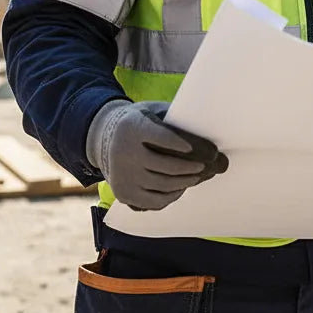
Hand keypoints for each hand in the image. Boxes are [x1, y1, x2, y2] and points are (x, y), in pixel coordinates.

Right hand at [86, 100, 227, 210]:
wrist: (104, 138)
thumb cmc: (140, 122)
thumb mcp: (151, 111)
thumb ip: (172, 118)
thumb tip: (208, 127)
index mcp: (132, 127)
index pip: (157, 136)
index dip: (175, 142)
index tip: (191, 147)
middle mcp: (124, 153)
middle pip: (163, 165)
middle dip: (189, 167)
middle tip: (206, 165)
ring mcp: (123, 176)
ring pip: (161, 185)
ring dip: (184, 182)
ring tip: (198, 176)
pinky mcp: (124, 194)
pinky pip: (152, 202)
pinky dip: (170, 197)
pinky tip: (181, 188)